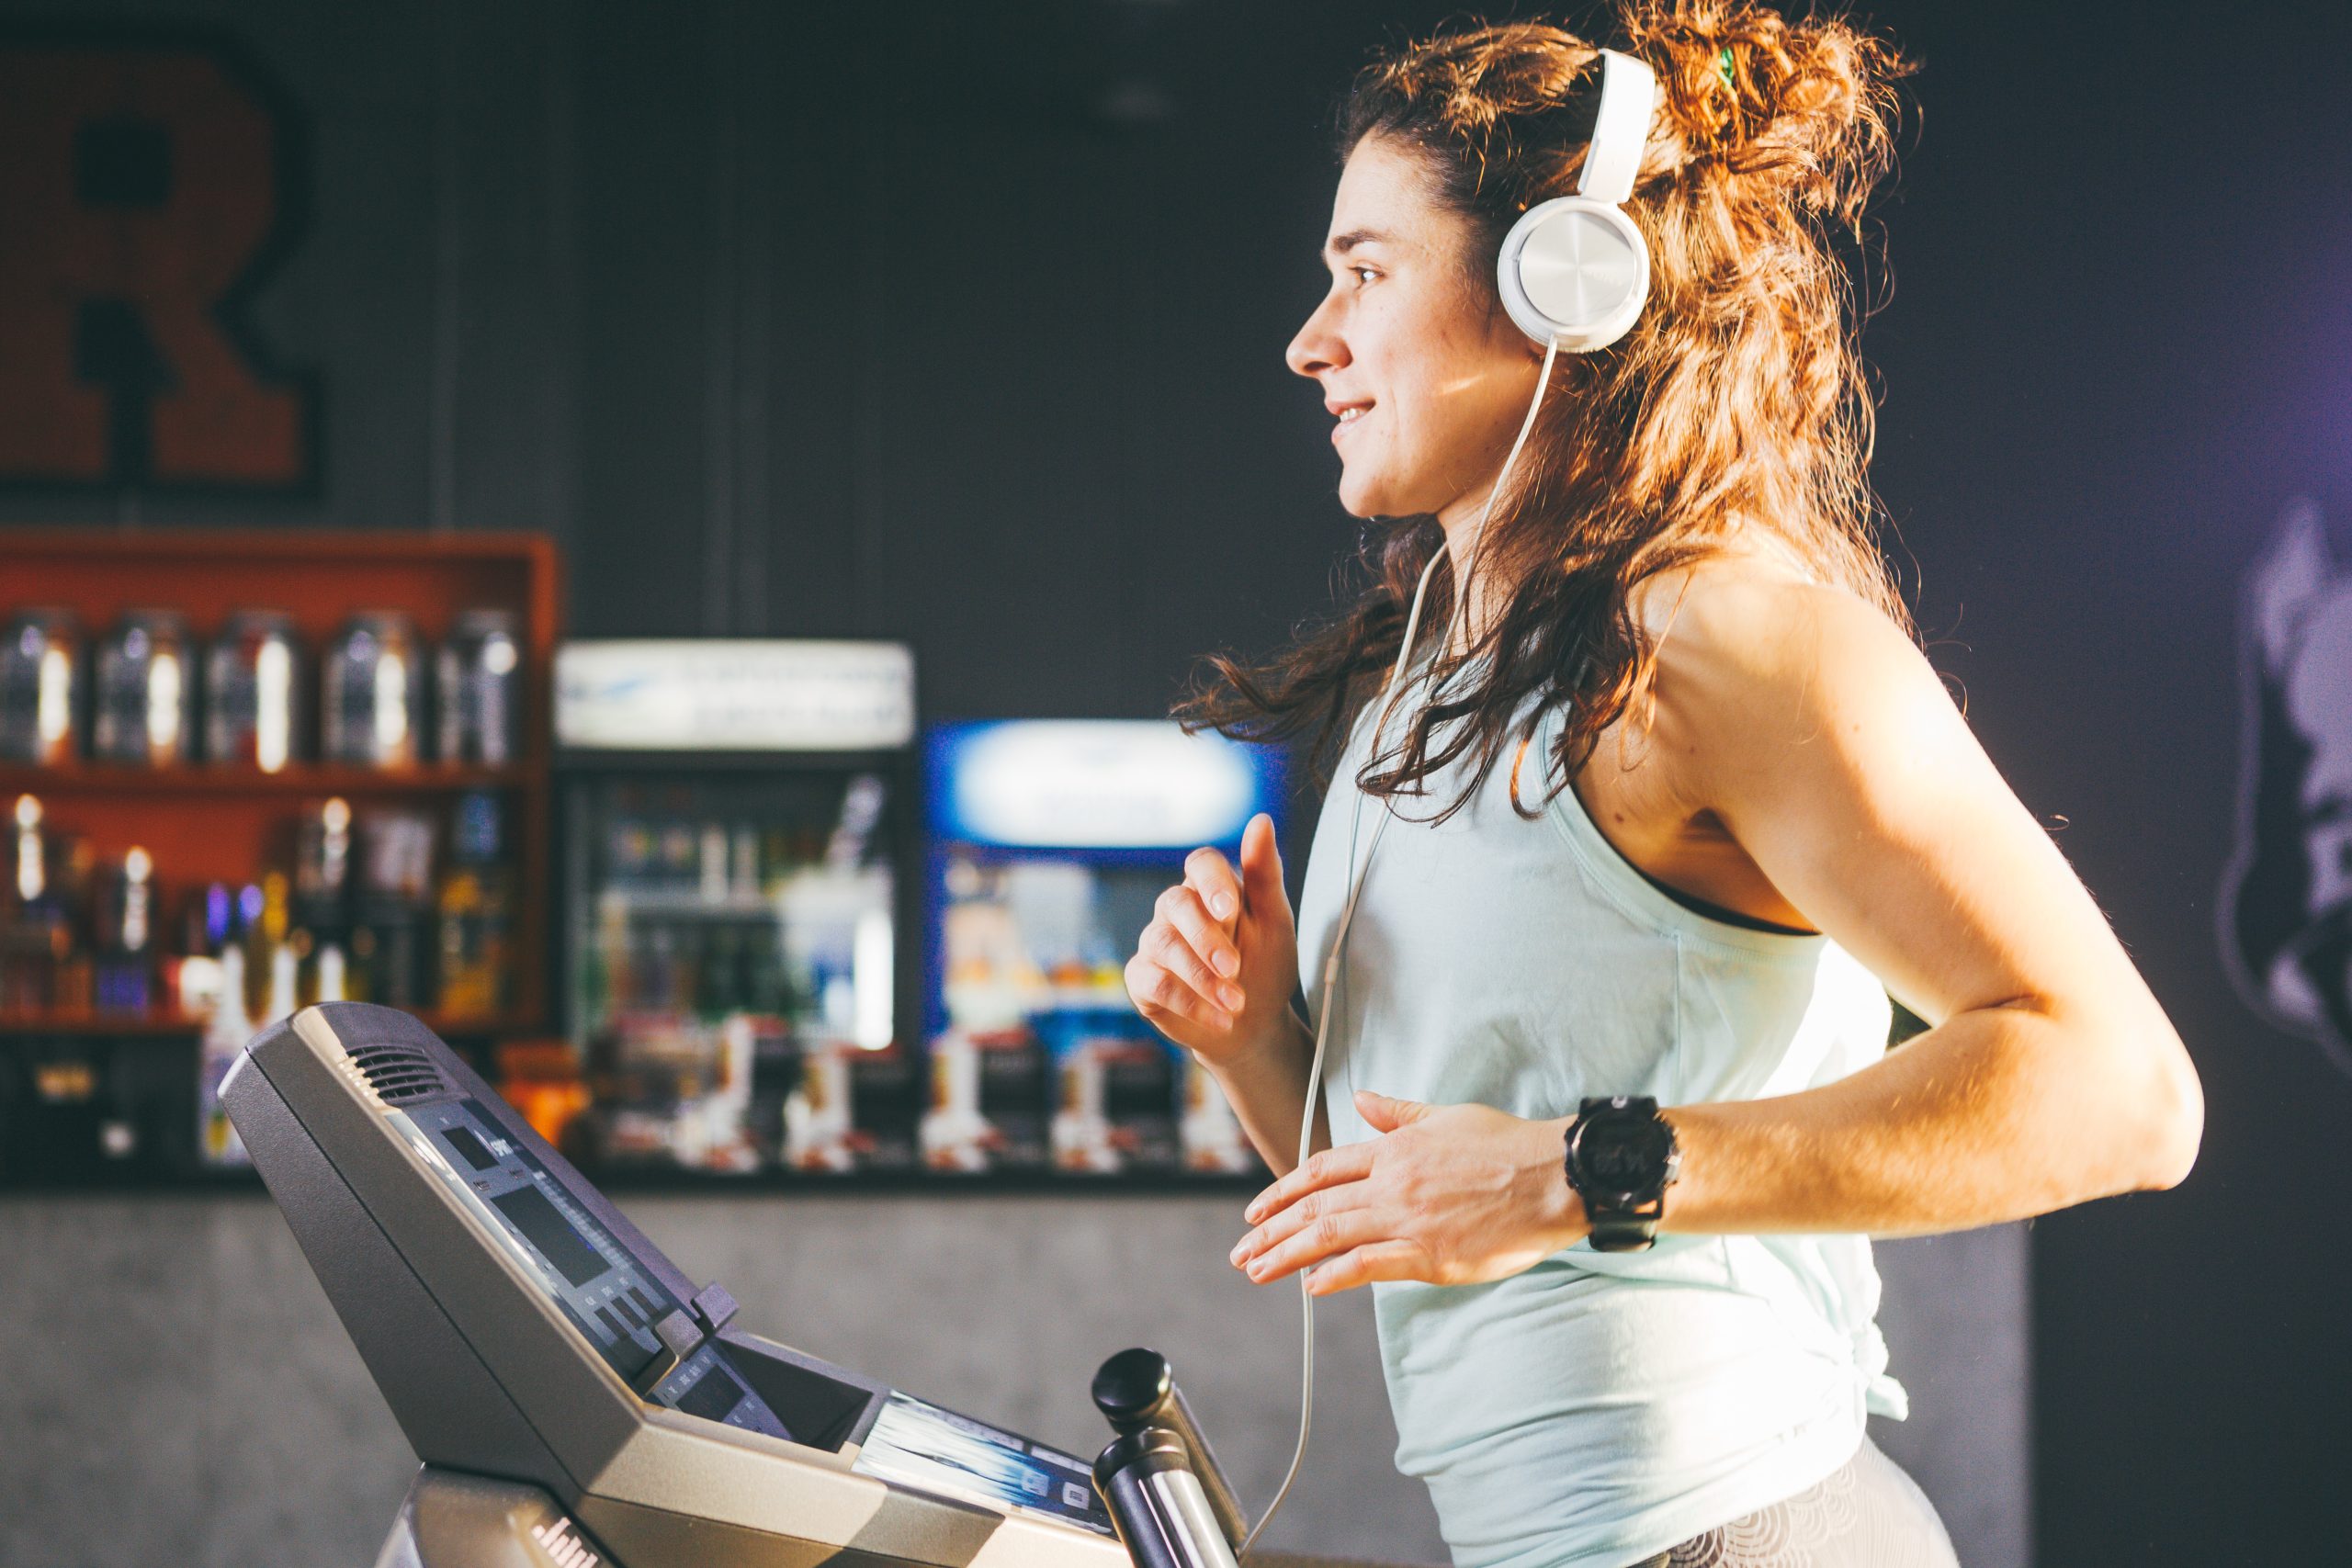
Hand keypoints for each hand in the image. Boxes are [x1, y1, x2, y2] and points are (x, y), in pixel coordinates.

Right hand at [1125, 812, 1298, 1068]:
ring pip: (1164, 945)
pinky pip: (1154, 982)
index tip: (1230, 910)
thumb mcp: (1275, 921)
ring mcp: (1157, 943)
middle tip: (1234, 968)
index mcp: (1211, 888)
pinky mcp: (1143, 979)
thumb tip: (1261, 820)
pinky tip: (1219, 1019)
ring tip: (1235, 1003)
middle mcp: (1178, 909)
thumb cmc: (1265, 965)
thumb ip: (1265, 873)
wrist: (1255, 1025)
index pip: (1200, 864)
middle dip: (1206, 938)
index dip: (1211, 883)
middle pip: (1175, 903)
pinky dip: (1189, 1002)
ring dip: (1201, 977)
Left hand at [1228, 1091, 1586, 1294]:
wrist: (1554, 1174)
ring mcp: (1408, 1219)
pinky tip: (1310, 1288)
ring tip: (1257, 1271)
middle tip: (1241, 1250)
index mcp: (1393, 1150)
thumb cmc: (1508, 1145)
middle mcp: (1391, 1183)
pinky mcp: (1431, 1254)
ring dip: (1286, 1254)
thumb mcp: (1446, 1116)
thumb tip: (1363, 1098)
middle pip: (1314, 1206)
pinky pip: (1370, 1265)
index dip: (1282, 1191)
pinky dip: (1334, 1276)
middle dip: (1270, 1229)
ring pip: (1330, 1235)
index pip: (1321, 1170)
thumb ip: (1399, 1113)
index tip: (1255, 1210)